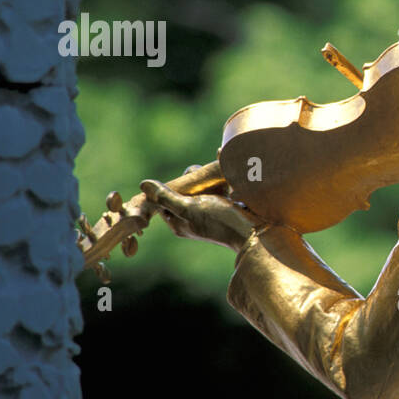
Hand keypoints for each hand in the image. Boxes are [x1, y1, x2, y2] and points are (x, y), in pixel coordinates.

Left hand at [140, 179, 262, 250]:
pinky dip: (223, 177)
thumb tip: (143, 184)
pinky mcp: (228, 207)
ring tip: (218, 170)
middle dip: (193, 180)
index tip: (186, 182)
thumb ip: (166, 197)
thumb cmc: (219, 221)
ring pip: (203, 188)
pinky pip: (221, 187)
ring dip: (209, 177)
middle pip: (185, 191)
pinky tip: (227, 166)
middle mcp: (193, 219)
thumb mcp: (188, 207)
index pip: (165, 198)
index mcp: (179, 222)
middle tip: (203, 179)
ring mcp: (211, 213)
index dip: (173, 186)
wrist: (255, 232)